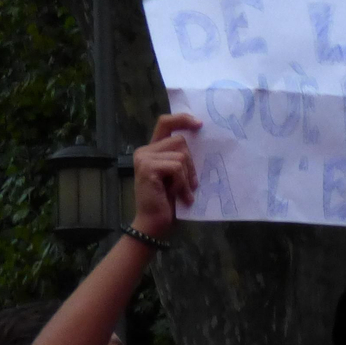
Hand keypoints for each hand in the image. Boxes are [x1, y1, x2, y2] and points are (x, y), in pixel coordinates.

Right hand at [131, 113, 200, 239]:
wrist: (154, 224)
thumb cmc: (168, 204)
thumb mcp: (178, 176)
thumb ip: (181, 158)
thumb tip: (201, 140)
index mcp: (152, 150)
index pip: (165, 123)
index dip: (182, 119)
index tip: (199, 125)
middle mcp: (145, 151)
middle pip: (180, 141)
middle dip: (191, 163)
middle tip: (191, 185)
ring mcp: (144, 158)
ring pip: (180, 155)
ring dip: (187, 177)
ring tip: (184, 193)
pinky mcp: (148, 167)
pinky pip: (177, 167)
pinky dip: (183, 183)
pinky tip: (181, 196)